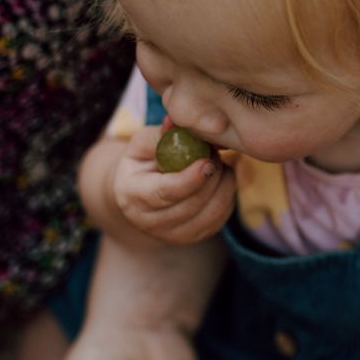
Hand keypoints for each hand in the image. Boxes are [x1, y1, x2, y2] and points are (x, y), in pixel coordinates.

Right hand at [112, 123, 235, 245]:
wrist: (141, 192)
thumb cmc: (143, 162)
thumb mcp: (143, 144)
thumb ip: (161, 135)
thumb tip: (175, 122)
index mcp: (132, 196)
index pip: (165, 193)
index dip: (189, 179)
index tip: (207, 162)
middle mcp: (149, 222)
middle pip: (192, 204)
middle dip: (211, 176)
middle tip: (214, 154)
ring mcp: (173, 234)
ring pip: (211, 213)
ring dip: (223, 185)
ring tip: (217, 164)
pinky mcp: (194, 237)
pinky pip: (221, 217)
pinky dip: (227, 195)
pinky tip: (220, 179)